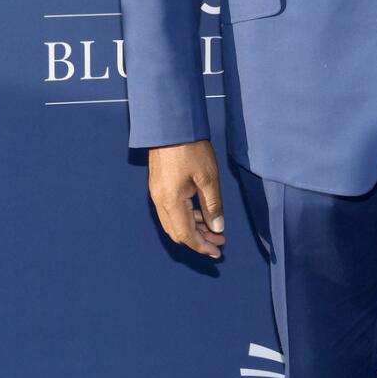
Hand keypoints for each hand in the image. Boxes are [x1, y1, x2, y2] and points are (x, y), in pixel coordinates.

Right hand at [147, 139, 225, 258]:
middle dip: (199, 240)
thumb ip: (213, 206)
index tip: (218, 252)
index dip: (202, 246)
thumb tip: (217, 228)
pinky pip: (171, 211)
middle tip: (219, 243)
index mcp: (171, 201)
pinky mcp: (158, 186)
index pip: (186, 234)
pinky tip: (201, 215)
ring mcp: (157, 193)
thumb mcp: (208, 178)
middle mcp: (159, 201)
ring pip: (173, 222)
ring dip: (193, 229)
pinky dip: (186, 217)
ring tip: (215, 230)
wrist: (170, 125)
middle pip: (177, 232)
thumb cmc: (190, 148)